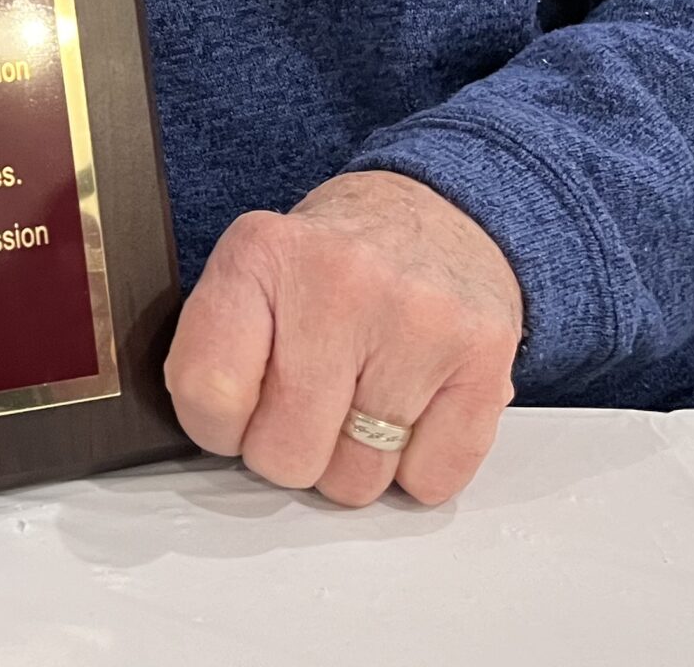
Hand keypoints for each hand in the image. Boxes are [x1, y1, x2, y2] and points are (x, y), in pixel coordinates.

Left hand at [164, 169, 522, 507]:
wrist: (439, 211)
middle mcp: (341, 283)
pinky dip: (415, 468)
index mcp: (261, 255)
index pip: (208, 391)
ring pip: (357, 480)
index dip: (216, 425)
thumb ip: (217, 346)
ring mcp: (421, 324)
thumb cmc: (334, 259)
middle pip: (285, 453)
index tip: (234, 412)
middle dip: (287, 450)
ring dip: (351, 462)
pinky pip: (430, 482)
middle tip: (304, 407)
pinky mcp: (485, 362)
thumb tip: (212, 443)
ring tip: (359, 400)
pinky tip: (410, 409)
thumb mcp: (254, 268)